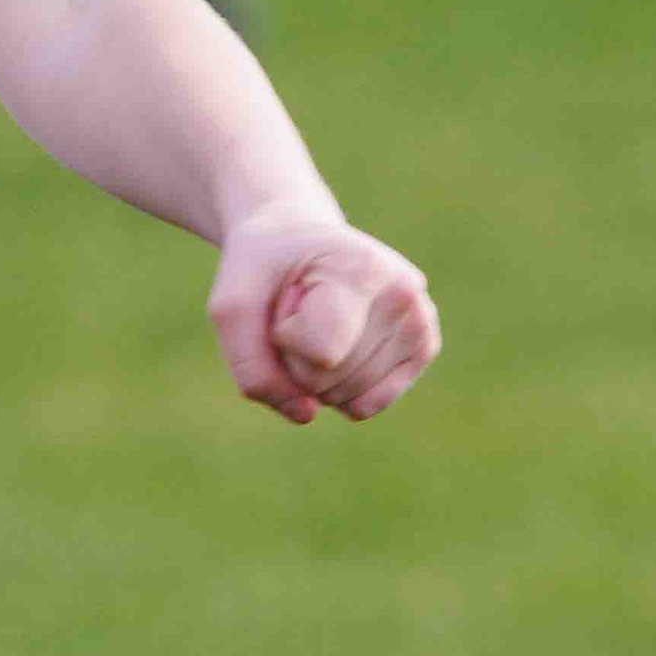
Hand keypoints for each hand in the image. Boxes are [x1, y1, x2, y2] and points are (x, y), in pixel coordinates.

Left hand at [208, 212, 440, 424]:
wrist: (296, 239)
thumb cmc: (262, 270)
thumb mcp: (231, 309)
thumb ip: (253, 369)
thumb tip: (306, 416)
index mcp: (363, 270)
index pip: (321, 354)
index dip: (283, 339)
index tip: (284, 298)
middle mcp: (405, 294)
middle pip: (329, 379)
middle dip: (293, 356)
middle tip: (299, 308)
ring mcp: (421, 321)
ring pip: (348, 397)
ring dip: (313, 371)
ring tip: (318, 321)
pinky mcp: (424, 346)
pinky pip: (368, 404)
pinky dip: (338, 388)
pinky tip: (338, 344)